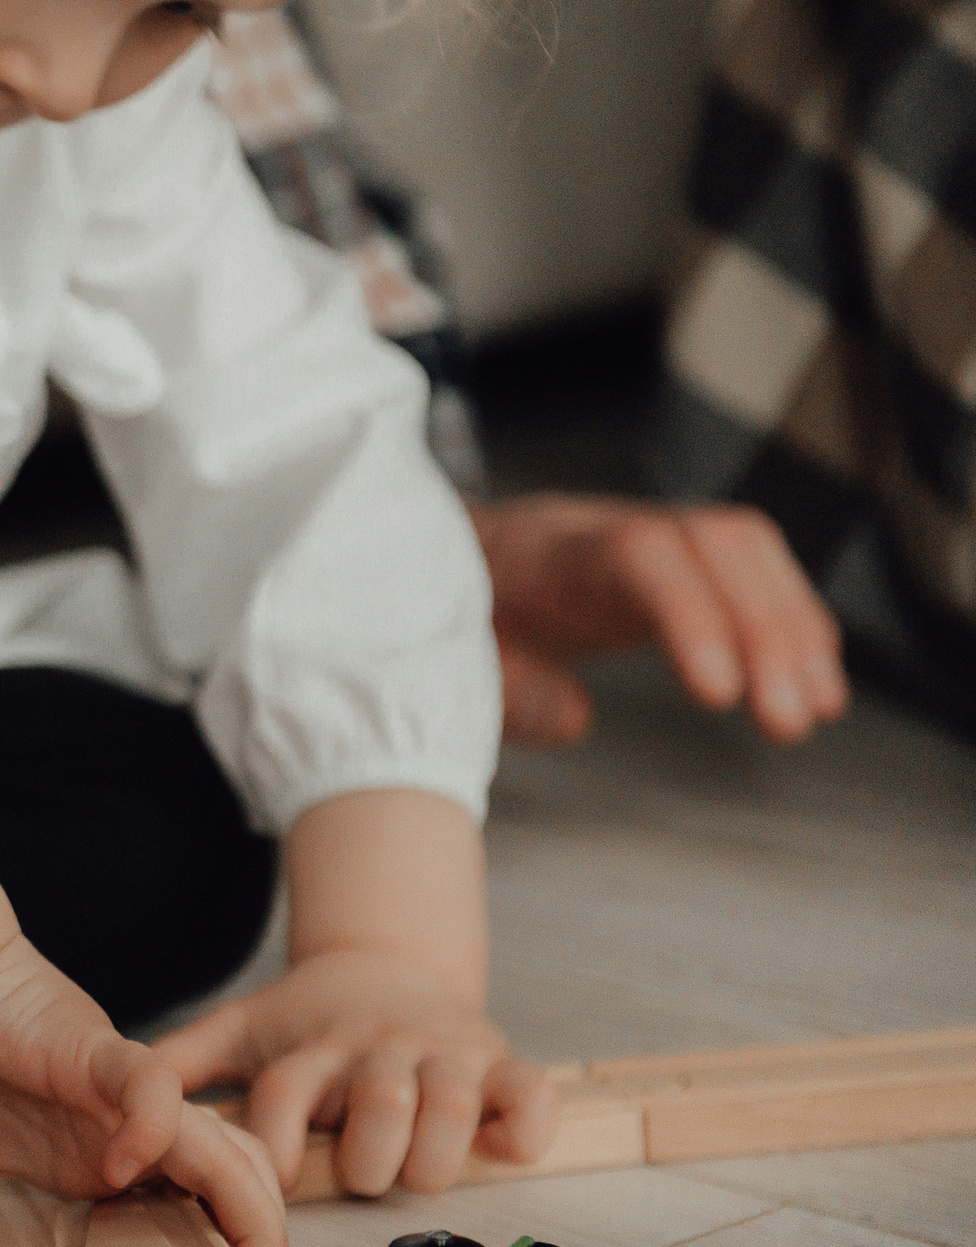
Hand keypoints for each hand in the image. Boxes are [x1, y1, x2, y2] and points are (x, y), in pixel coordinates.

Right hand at [0, 936, 285, 1246]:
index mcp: (104, 1164)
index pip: (202, 1208)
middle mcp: (131, 1133)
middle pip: (241, 1180)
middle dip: (262, 1239)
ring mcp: (123, 1096)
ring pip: (225, 1143)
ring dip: (244, 1200)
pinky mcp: (98, 1055)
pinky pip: (154, 1090)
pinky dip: (154, 1128)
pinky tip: (122, 1166)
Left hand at [153, 950, 555, 1197]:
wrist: (388, 960)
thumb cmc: (311, 1018)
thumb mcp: (246, 1029)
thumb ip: (185, 1059)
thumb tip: (119, 1089)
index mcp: (311, 1049)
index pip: (285, 1097)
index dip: (275, 1144)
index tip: (265, 1177)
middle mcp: (375, 1049)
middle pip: (377, 1101)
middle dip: (370, 1151)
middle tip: (363, 1174)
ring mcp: (439, 1053)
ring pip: (450, 1100)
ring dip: (438, 1147)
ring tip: (421, 1172)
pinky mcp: (497, 1059)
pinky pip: (527, 1091)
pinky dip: (526, 1120)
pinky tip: (509, 1146)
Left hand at [473, 494, 846, 745]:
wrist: (432, 559)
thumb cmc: (441, 613)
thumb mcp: (446, 658)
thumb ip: (503, 687)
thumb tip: (573, 719)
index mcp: (545, 549)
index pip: (636, 554)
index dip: (688, 614)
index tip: (718, 692)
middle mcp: (607, 526)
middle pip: (712, 544)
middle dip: (765, 629)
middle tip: (787, 720)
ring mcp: (647, 535)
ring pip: (744, 551)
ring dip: (793, 629)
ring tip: (813, 711)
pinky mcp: (674, 562)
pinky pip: (750, 573)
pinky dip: (792, 626)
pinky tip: (812, 684)